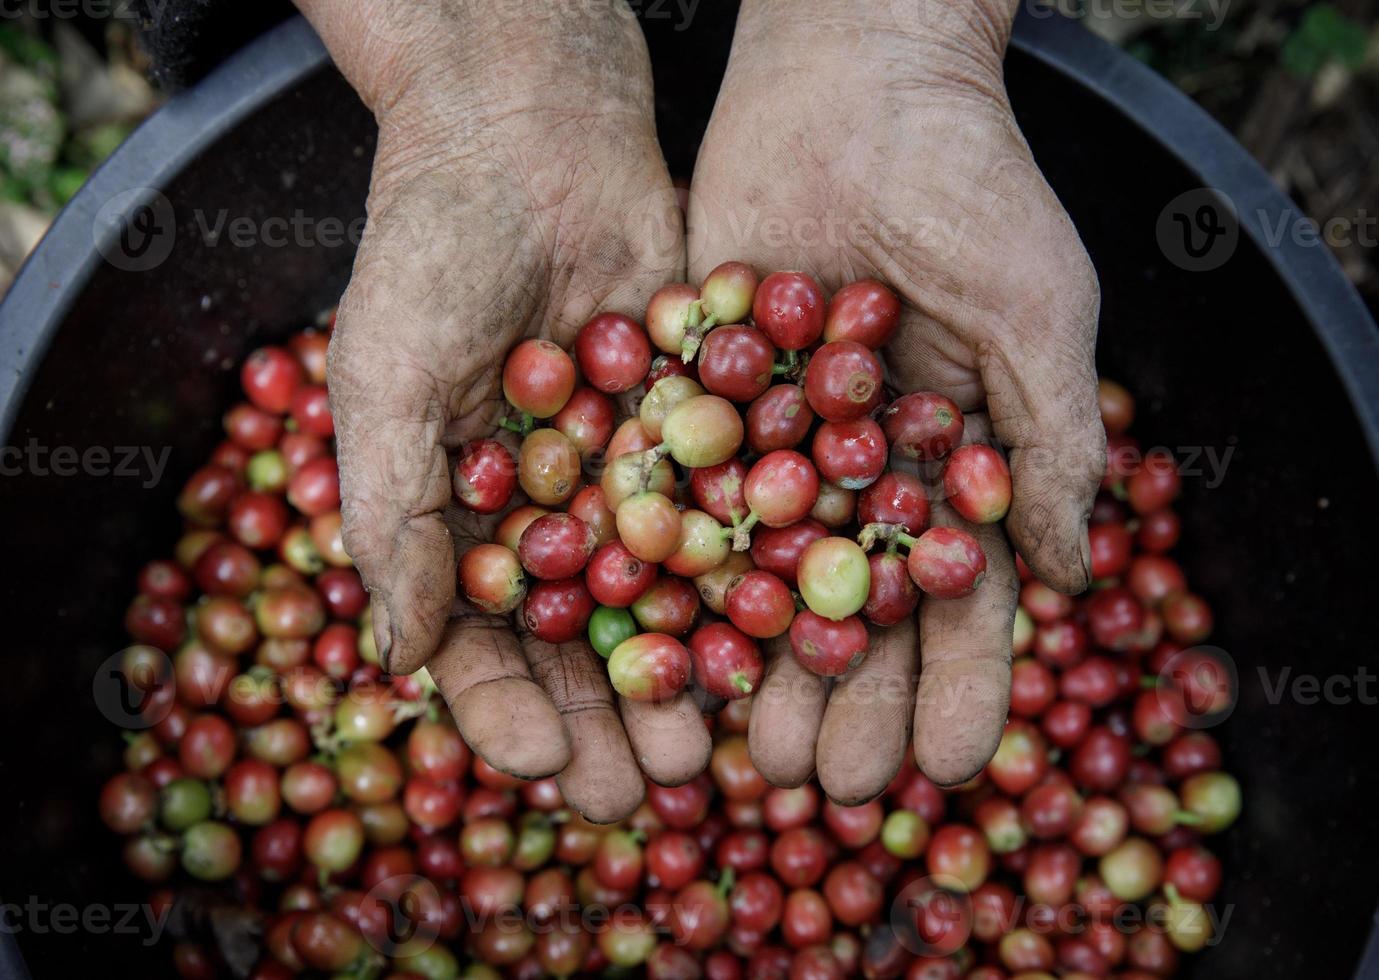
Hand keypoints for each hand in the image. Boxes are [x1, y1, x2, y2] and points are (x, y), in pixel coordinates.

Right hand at [294, 0, 705, 820]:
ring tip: (727, 736)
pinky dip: (753, 569)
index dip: (513, 711)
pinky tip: (785, 628)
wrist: (528, 129)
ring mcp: (630, 470)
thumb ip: (395, 517)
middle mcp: (550, 510)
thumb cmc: (429, 249)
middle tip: (662, 784)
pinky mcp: (704, 422)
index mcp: (461, 518)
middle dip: (619, 715)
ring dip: (693, 668)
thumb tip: (399, 657)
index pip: (482, 642)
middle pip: (586, 639)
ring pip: (668, 593)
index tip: (557, 768)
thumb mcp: (386, 381)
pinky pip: (728, 508)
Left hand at [689, 0, 1104, 798]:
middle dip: (848, 700)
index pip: (960, 595)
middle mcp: (857, 467)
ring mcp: (771, 440)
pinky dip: (671, 573)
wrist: (855, 79)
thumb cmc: (974, 185)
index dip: (962, 682)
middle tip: (827, 786)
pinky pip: (680, 494)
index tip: (953, 765)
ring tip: (742, 752)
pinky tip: (660, 647)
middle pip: (852, 608)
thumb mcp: (1042, 314)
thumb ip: (1055, 447)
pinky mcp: (693, 399)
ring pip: (760, 575)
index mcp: (950, 460)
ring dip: (756, 666)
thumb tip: (1075, 579)